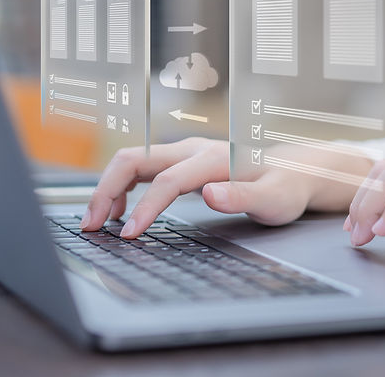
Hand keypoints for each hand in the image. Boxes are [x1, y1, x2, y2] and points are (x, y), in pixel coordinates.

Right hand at [81, 138, 370, 237]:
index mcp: (213, 158)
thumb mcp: (273, 200)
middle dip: (106, 189)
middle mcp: (193, 149)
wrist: (294, 171)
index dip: (145, 208)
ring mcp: (185, 153)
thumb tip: (210, 195)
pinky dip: (122, 186)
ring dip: (108, 187)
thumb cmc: (285, 188)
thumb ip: (242, 198)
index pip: (166, 182)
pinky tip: (120, 212)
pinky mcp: (182, 161)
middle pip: (134, 159)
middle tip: (91, 226)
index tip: (129, 235)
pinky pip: (141, 168)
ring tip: (96, 222)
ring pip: (132, 160)